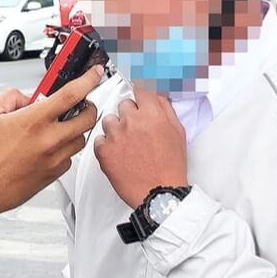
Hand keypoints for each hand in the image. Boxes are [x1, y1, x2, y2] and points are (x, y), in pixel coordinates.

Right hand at [0, 66, 103, 213]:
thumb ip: (11, 97)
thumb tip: (26, 97)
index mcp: (34, 120)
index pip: (72, 94)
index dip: (88, 80)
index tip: (94, 75)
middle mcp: (48, 140)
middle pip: (88, 118)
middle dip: (88, 106)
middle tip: (80, 104)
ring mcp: (54, 159)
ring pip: (81, 139)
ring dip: (76, 128)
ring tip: (59, 126)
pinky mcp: (53, 175)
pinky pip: (69, 157)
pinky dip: (64, 148)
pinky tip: (48, 146)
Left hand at [94, 86, 187, 208]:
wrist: (158, 193)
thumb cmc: (170, 166)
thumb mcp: (177, 133)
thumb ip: (166, 109)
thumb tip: (157, 94)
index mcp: (152, 114)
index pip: (141, 88)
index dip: (139, 90)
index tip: (135, 84)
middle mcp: (132, 121)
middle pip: (124, 104)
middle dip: (129, 114)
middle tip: (137, 130)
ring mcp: (115, 135)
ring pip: (109, 120)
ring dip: (116, 129)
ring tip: (127, 145)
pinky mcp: (103, 151)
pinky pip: (99, 139)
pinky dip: (106, 145)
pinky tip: (118, 154)